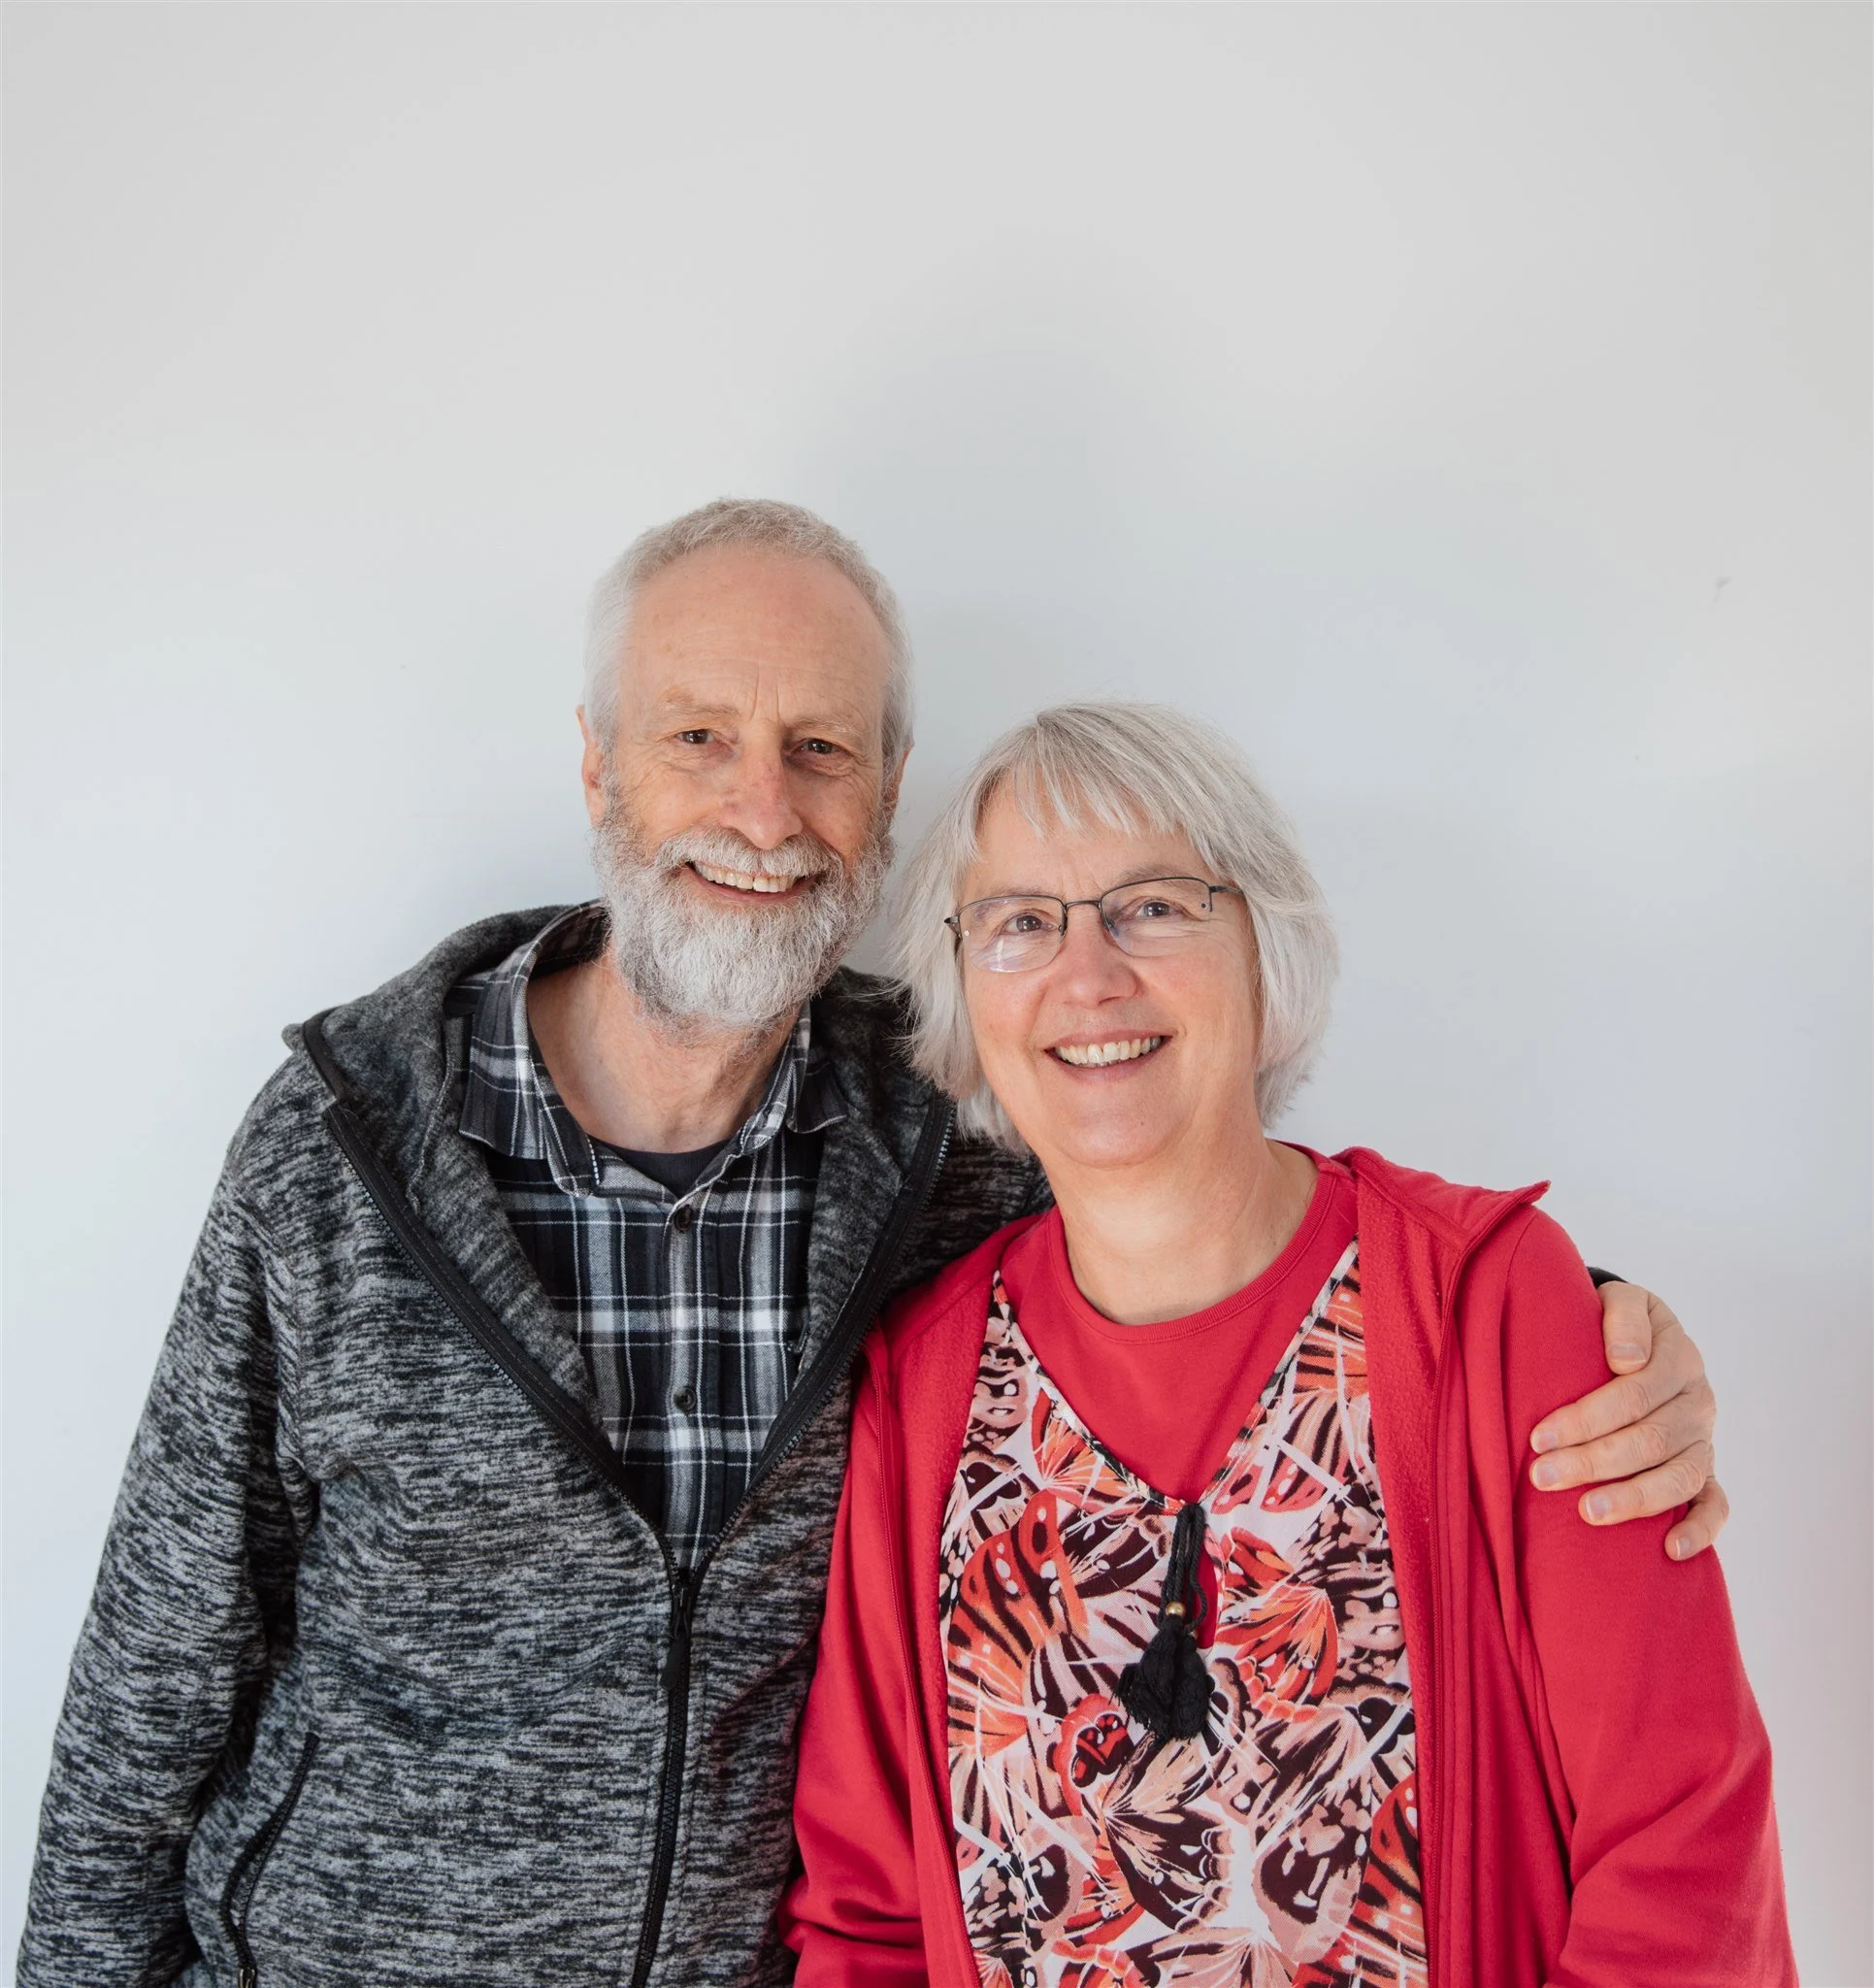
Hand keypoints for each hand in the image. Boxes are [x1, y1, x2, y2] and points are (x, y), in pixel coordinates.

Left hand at [1527, 1284, 1726, 1559]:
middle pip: (1649, 1440)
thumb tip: (1625, 1360)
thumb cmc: (1614, 1322)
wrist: (1638, 1335)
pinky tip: (1670, 1549)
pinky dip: (1700, 1529)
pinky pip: (1715, 1504)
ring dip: (1634, 1498)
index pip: (1633, 1395)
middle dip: (1593, 1461)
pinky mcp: (1706, 1470)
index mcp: (1678, 1358)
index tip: (1538, 1436)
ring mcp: (1704, 1440)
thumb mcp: (1621, 1299)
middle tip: (1543, 1477)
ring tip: (1589, 1512)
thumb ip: (1623, 1317)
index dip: (1586, 1418)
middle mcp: (1697, 1402)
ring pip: (1680, 1477)